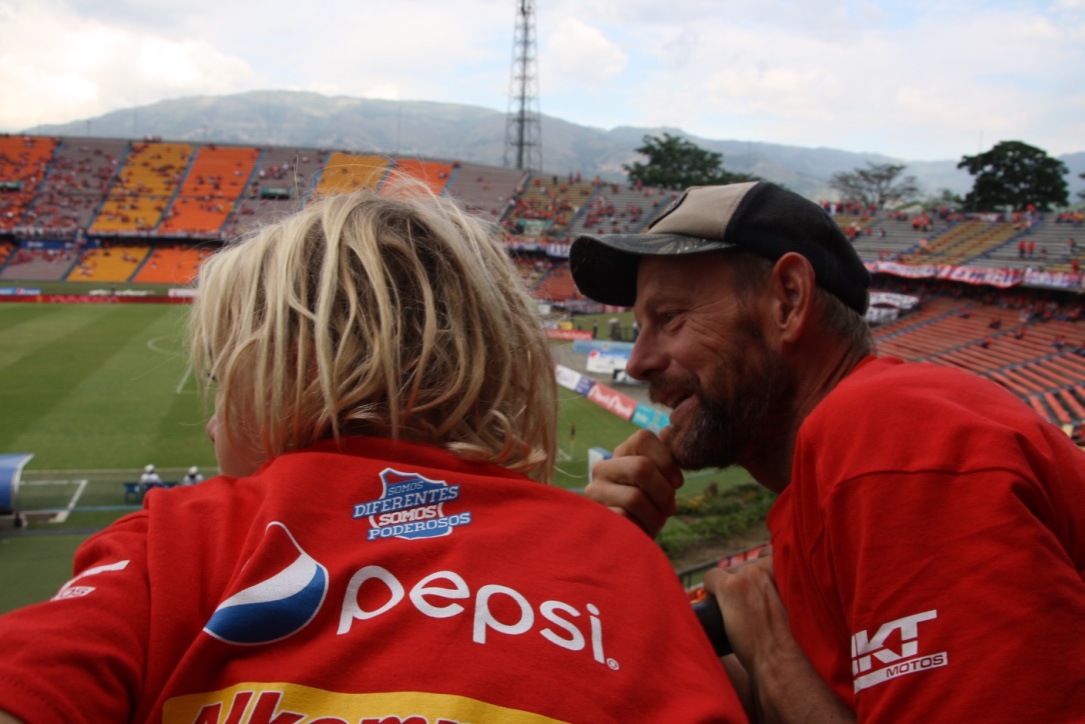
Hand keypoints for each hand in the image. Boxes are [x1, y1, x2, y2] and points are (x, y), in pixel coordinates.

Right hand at [583, 428, 683, 537]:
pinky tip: (640, 532)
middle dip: (664, 492)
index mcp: (621, 453)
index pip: (643, 438)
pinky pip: (626, 519)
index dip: (667, 461)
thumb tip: (668, 429)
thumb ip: (665, 457)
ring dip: (655, 516)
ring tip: (654, 522)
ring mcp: (594, 492)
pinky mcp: (594, 516)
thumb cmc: (649, 509)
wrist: (629, 543)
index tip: (677, 483)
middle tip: (670, 508)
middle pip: (641, 467)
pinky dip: (641, 528)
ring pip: (635, 497)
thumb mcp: (661, 482)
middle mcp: (602, 468)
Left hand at [704, 551, 791, 667]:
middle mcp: (768, 565)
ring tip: (737, 612)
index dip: (760, 575)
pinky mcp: (731, 586)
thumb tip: (771, 586)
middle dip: (744, 584)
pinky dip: (710, 592)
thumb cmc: (789, 639)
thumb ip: (785, 588)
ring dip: (729, 590)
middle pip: (745, 566)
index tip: (759, 593)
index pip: (767, 554)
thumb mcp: (794, 603)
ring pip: (728, 572)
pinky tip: (717, 608)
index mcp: (788, 566)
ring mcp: (748, 575)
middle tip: (749, 609)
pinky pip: (711, 577)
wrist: (780, 660)